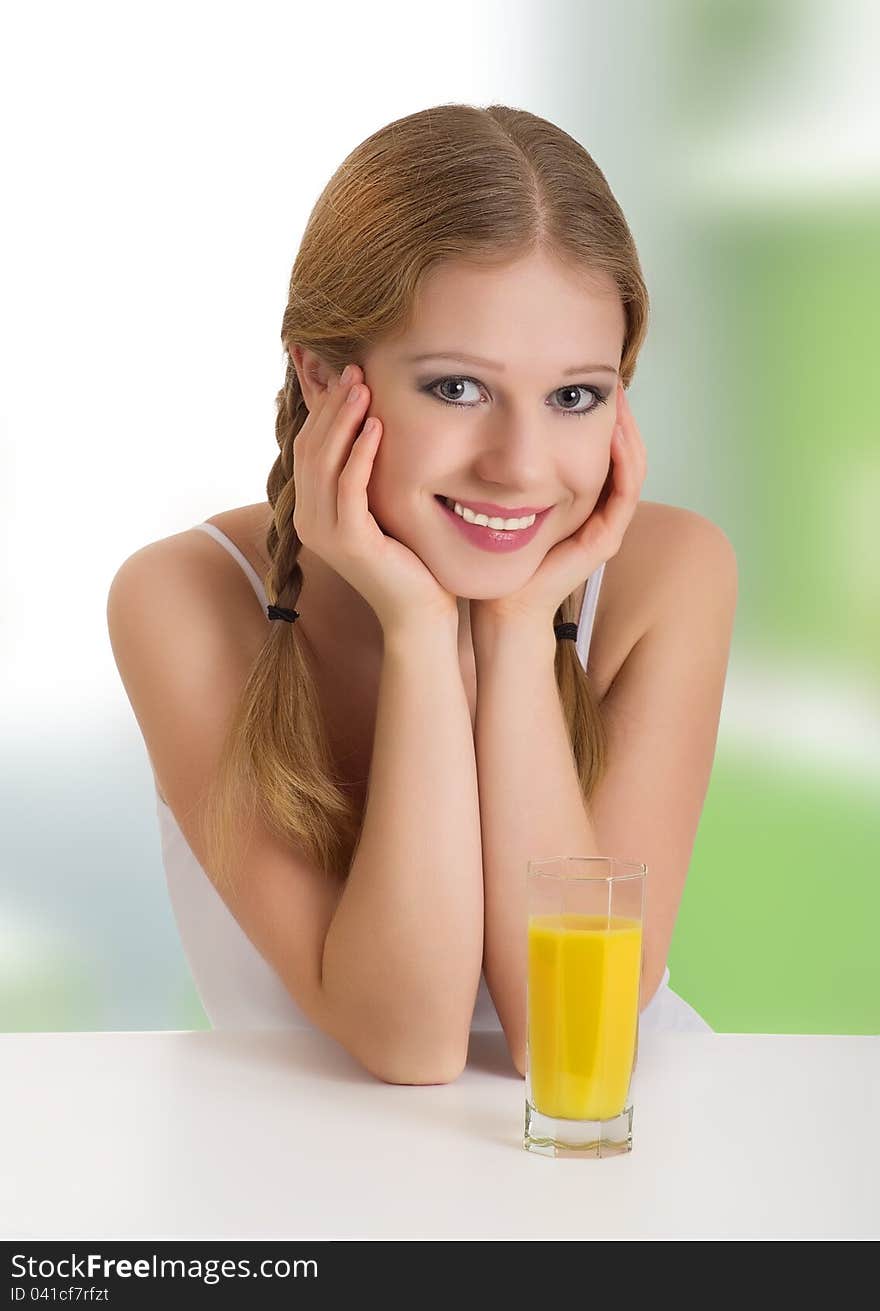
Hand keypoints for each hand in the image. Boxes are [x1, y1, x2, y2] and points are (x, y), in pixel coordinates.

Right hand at [292, 363, 458, 632]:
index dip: (324, 410)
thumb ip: (368, 475)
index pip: (308, 448)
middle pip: (311, 448)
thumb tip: (375, 427)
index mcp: (312, 511)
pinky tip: (377, 427)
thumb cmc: (408, 559)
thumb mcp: (381, 508)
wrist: (419, 612)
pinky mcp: (350, 542)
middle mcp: (309, 521)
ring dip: (344, 420)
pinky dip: (360, 454)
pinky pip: (349, 488)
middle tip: (354, 369)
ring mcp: (324, 533)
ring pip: (324, 462)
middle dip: (332, 406)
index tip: (347, 375)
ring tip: (363, 386)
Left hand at [471, 382, 646, 626]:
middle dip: (619, 411)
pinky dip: (624, 461)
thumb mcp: (496, 487)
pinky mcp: (604, 541)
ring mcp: (605, 524)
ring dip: (628, 429)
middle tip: (612, 374)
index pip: (601, 443)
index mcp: (579, 495)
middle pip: (622, 450)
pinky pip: (624, 494)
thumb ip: (501, 457)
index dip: (598, 409)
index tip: (586, 375)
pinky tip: (615, 432)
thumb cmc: (489, 547)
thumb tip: (486, 403)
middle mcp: (598, 508)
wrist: (496, 599)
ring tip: (618, 394)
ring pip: (631, 467)